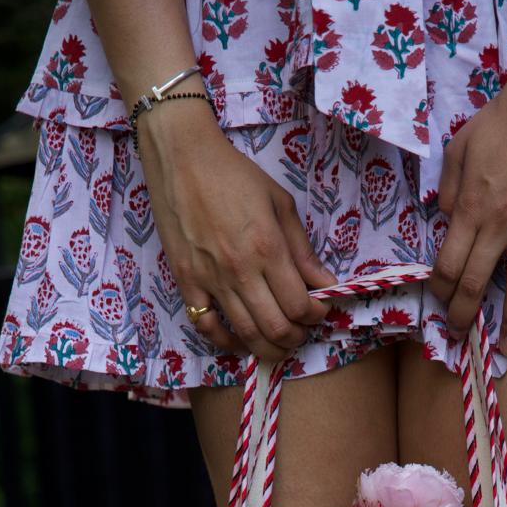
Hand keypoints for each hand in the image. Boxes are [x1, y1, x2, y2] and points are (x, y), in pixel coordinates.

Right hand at [137, 104, 335, 362]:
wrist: (182, 158)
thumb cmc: (235, 175)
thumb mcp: (280, 204)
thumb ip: (303, 250)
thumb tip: (325, 283)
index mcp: (267, 248)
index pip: (300, 305)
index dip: (316, 315)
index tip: (319, 309)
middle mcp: (240, 270)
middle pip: (277, 328)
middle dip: (297, 337)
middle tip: (302, 329)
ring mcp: (211, 280)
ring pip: (246, 335)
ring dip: (270, 347)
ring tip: (280, 340)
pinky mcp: (187, 282)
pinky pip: (207, 326)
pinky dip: (229, 342)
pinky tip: (243, 341)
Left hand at [428, 40, 506, 350]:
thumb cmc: (501, 119)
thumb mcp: (459, 148)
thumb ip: (450, 190)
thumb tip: (448, 221)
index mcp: (470, 208)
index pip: (448, 266)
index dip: (441, 292)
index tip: (441, 304)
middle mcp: (499, 224)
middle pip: (475, 285)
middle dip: (463, 317)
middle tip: (460, 335)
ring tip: (505, 347)